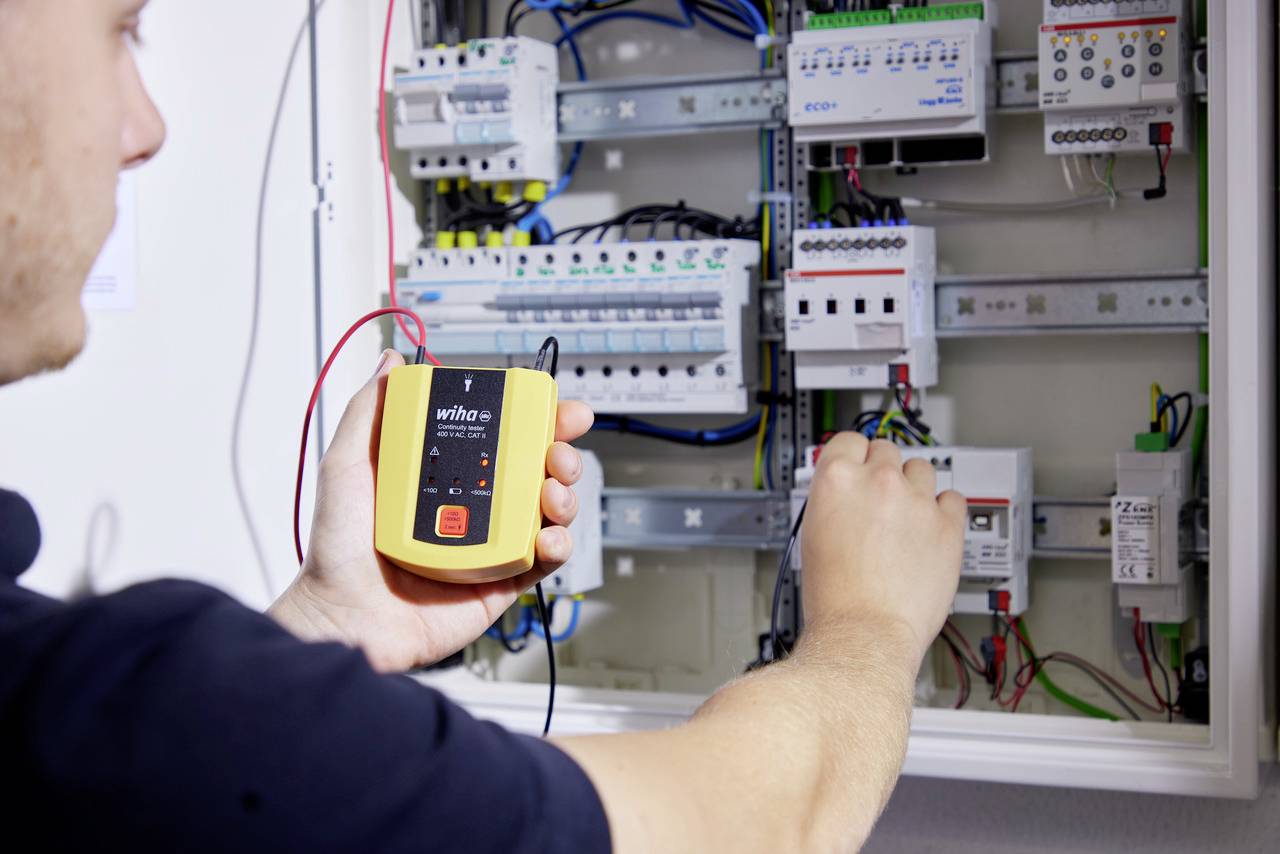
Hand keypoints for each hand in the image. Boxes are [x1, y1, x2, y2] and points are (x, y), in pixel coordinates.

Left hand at [269, 349, 594, 671]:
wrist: (344, 617)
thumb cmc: (337, 551)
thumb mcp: (347, 465)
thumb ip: (370, 412)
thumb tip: (390, 362)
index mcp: (446, 474)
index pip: (502, 436)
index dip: (535, 418)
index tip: (553, 406)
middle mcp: (474, 505)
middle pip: (537, 469)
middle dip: (561, 454)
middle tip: (557, 455)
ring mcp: (491, 543)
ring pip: (550, 511)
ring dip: (564, 496)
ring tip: (551, 495)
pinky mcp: (502, 581)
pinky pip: (545, 560)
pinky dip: (559, 545)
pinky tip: (548, 537)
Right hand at [800, 434, 964, 661]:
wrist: (865, 632)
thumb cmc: (835, 597)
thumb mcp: (813, 534)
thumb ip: (834, 502)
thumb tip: (847, 493)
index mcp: (837, 480)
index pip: (849, 440)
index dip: (854, 455)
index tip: (859, 463)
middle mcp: (878, 482)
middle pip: (887, 451)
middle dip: (883, 471)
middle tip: (881, 498)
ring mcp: (916, 501)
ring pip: (922, 468)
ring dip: (914, 486)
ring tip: (908, 515)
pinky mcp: (948, 523)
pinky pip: (953, 498)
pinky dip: (944, 509)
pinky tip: (931, 526)